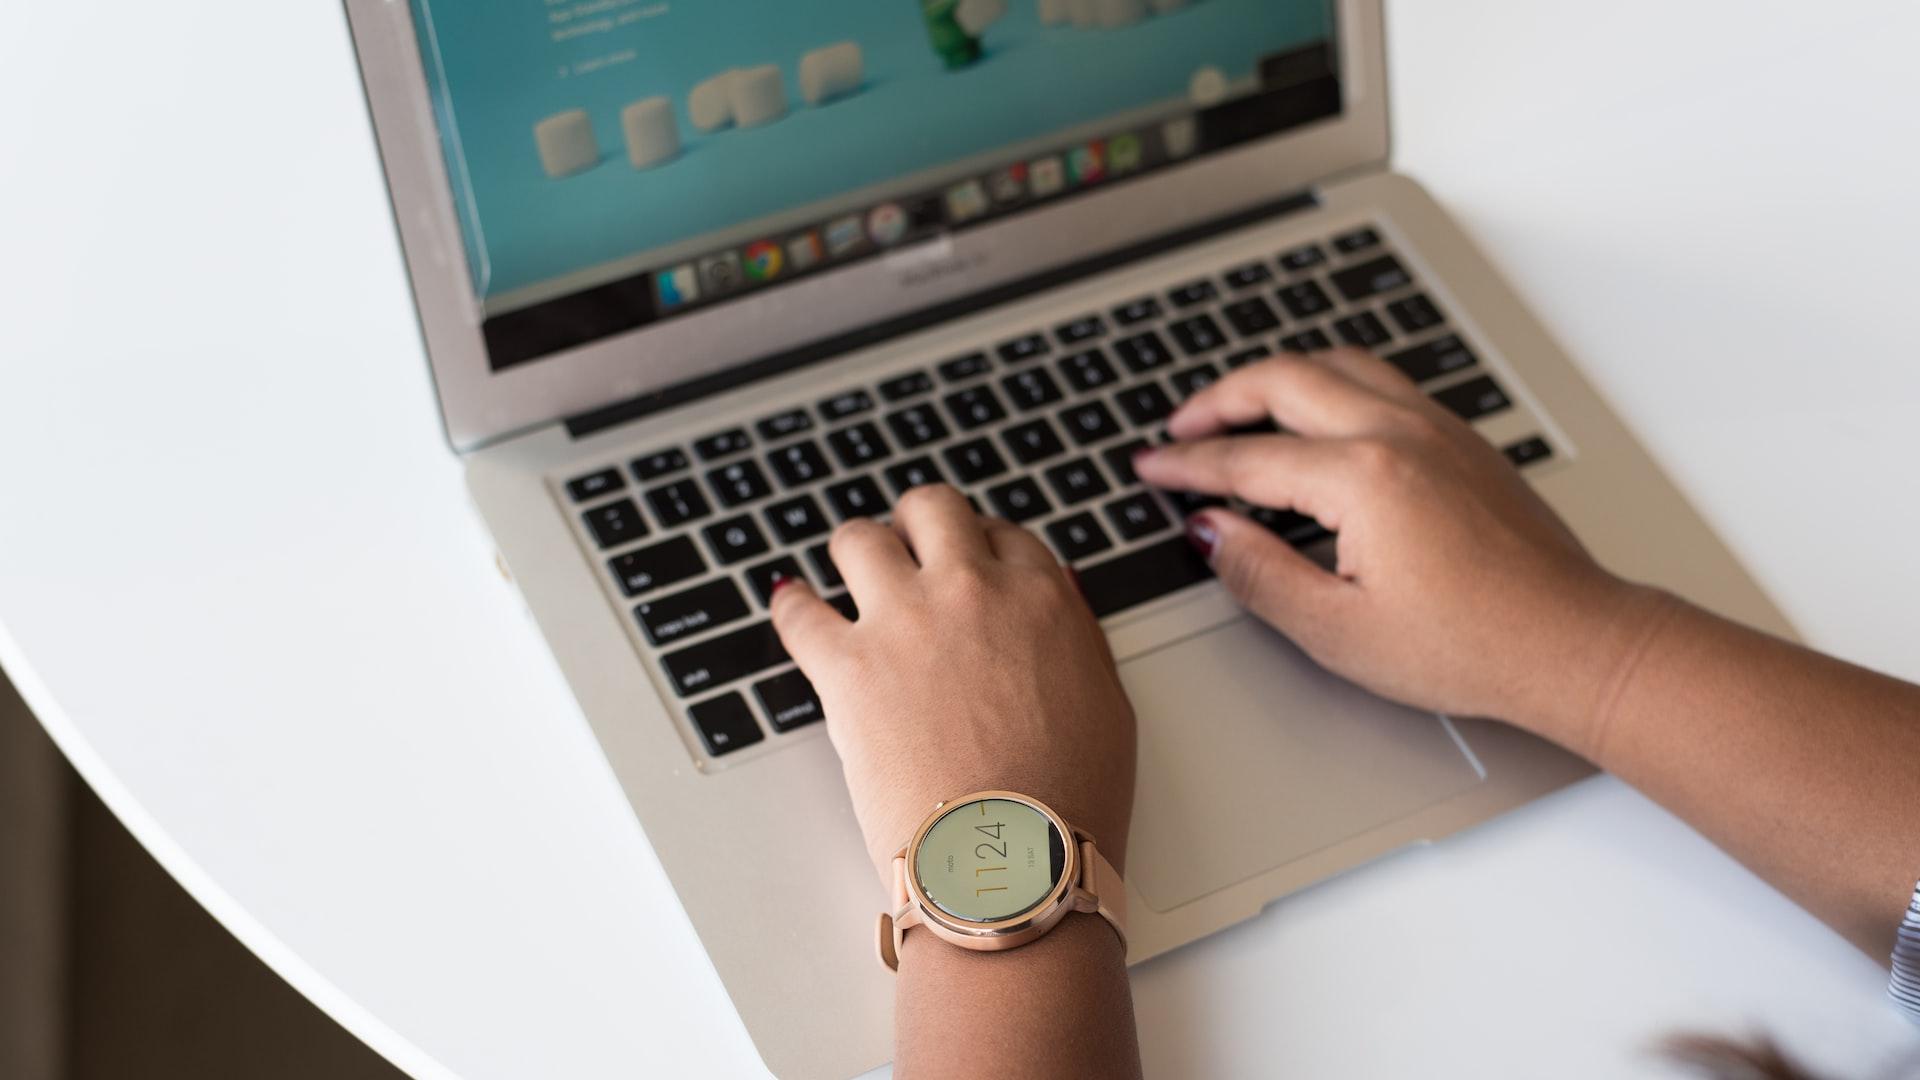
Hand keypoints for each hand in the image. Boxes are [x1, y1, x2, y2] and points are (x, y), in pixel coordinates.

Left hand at [769, 485, 1136, 884]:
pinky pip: (798, 611)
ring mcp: (904, 623)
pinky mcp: (847, 668)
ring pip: (859, 539)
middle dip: (917, 524)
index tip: (971, 562)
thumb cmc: (1066, 804)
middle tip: (908, 548)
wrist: (1011, 862)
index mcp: (1041, 599)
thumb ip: (1079, 640)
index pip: (1005, 535)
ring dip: (855, 551)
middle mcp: (970, 593)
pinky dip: (791, 607)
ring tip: (849, 572)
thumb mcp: (1109, 707)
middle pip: (932, 510)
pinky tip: (794, 609)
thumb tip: (1057, 602)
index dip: (983, 546)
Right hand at [1133, 349, 1662, 753]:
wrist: (1570, 643)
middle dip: (1220, 399)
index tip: (1151, 468)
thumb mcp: (1338, 632)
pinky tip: (1317, 417)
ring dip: (1277, 378)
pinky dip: (1329, 384)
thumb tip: (1210, 532)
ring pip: (1337, 365)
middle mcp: (1399, 434)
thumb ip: (1260, 573)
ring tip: (1239, 408)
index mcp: (1363, 478)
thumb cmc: (1471, 647)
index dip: (1188, 465)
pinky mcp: (1463, 441)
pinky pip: (1380, 382)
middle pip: (1286, 380)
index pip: (1248, 458)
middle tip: (1180, 427)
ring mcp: (1437, 429)